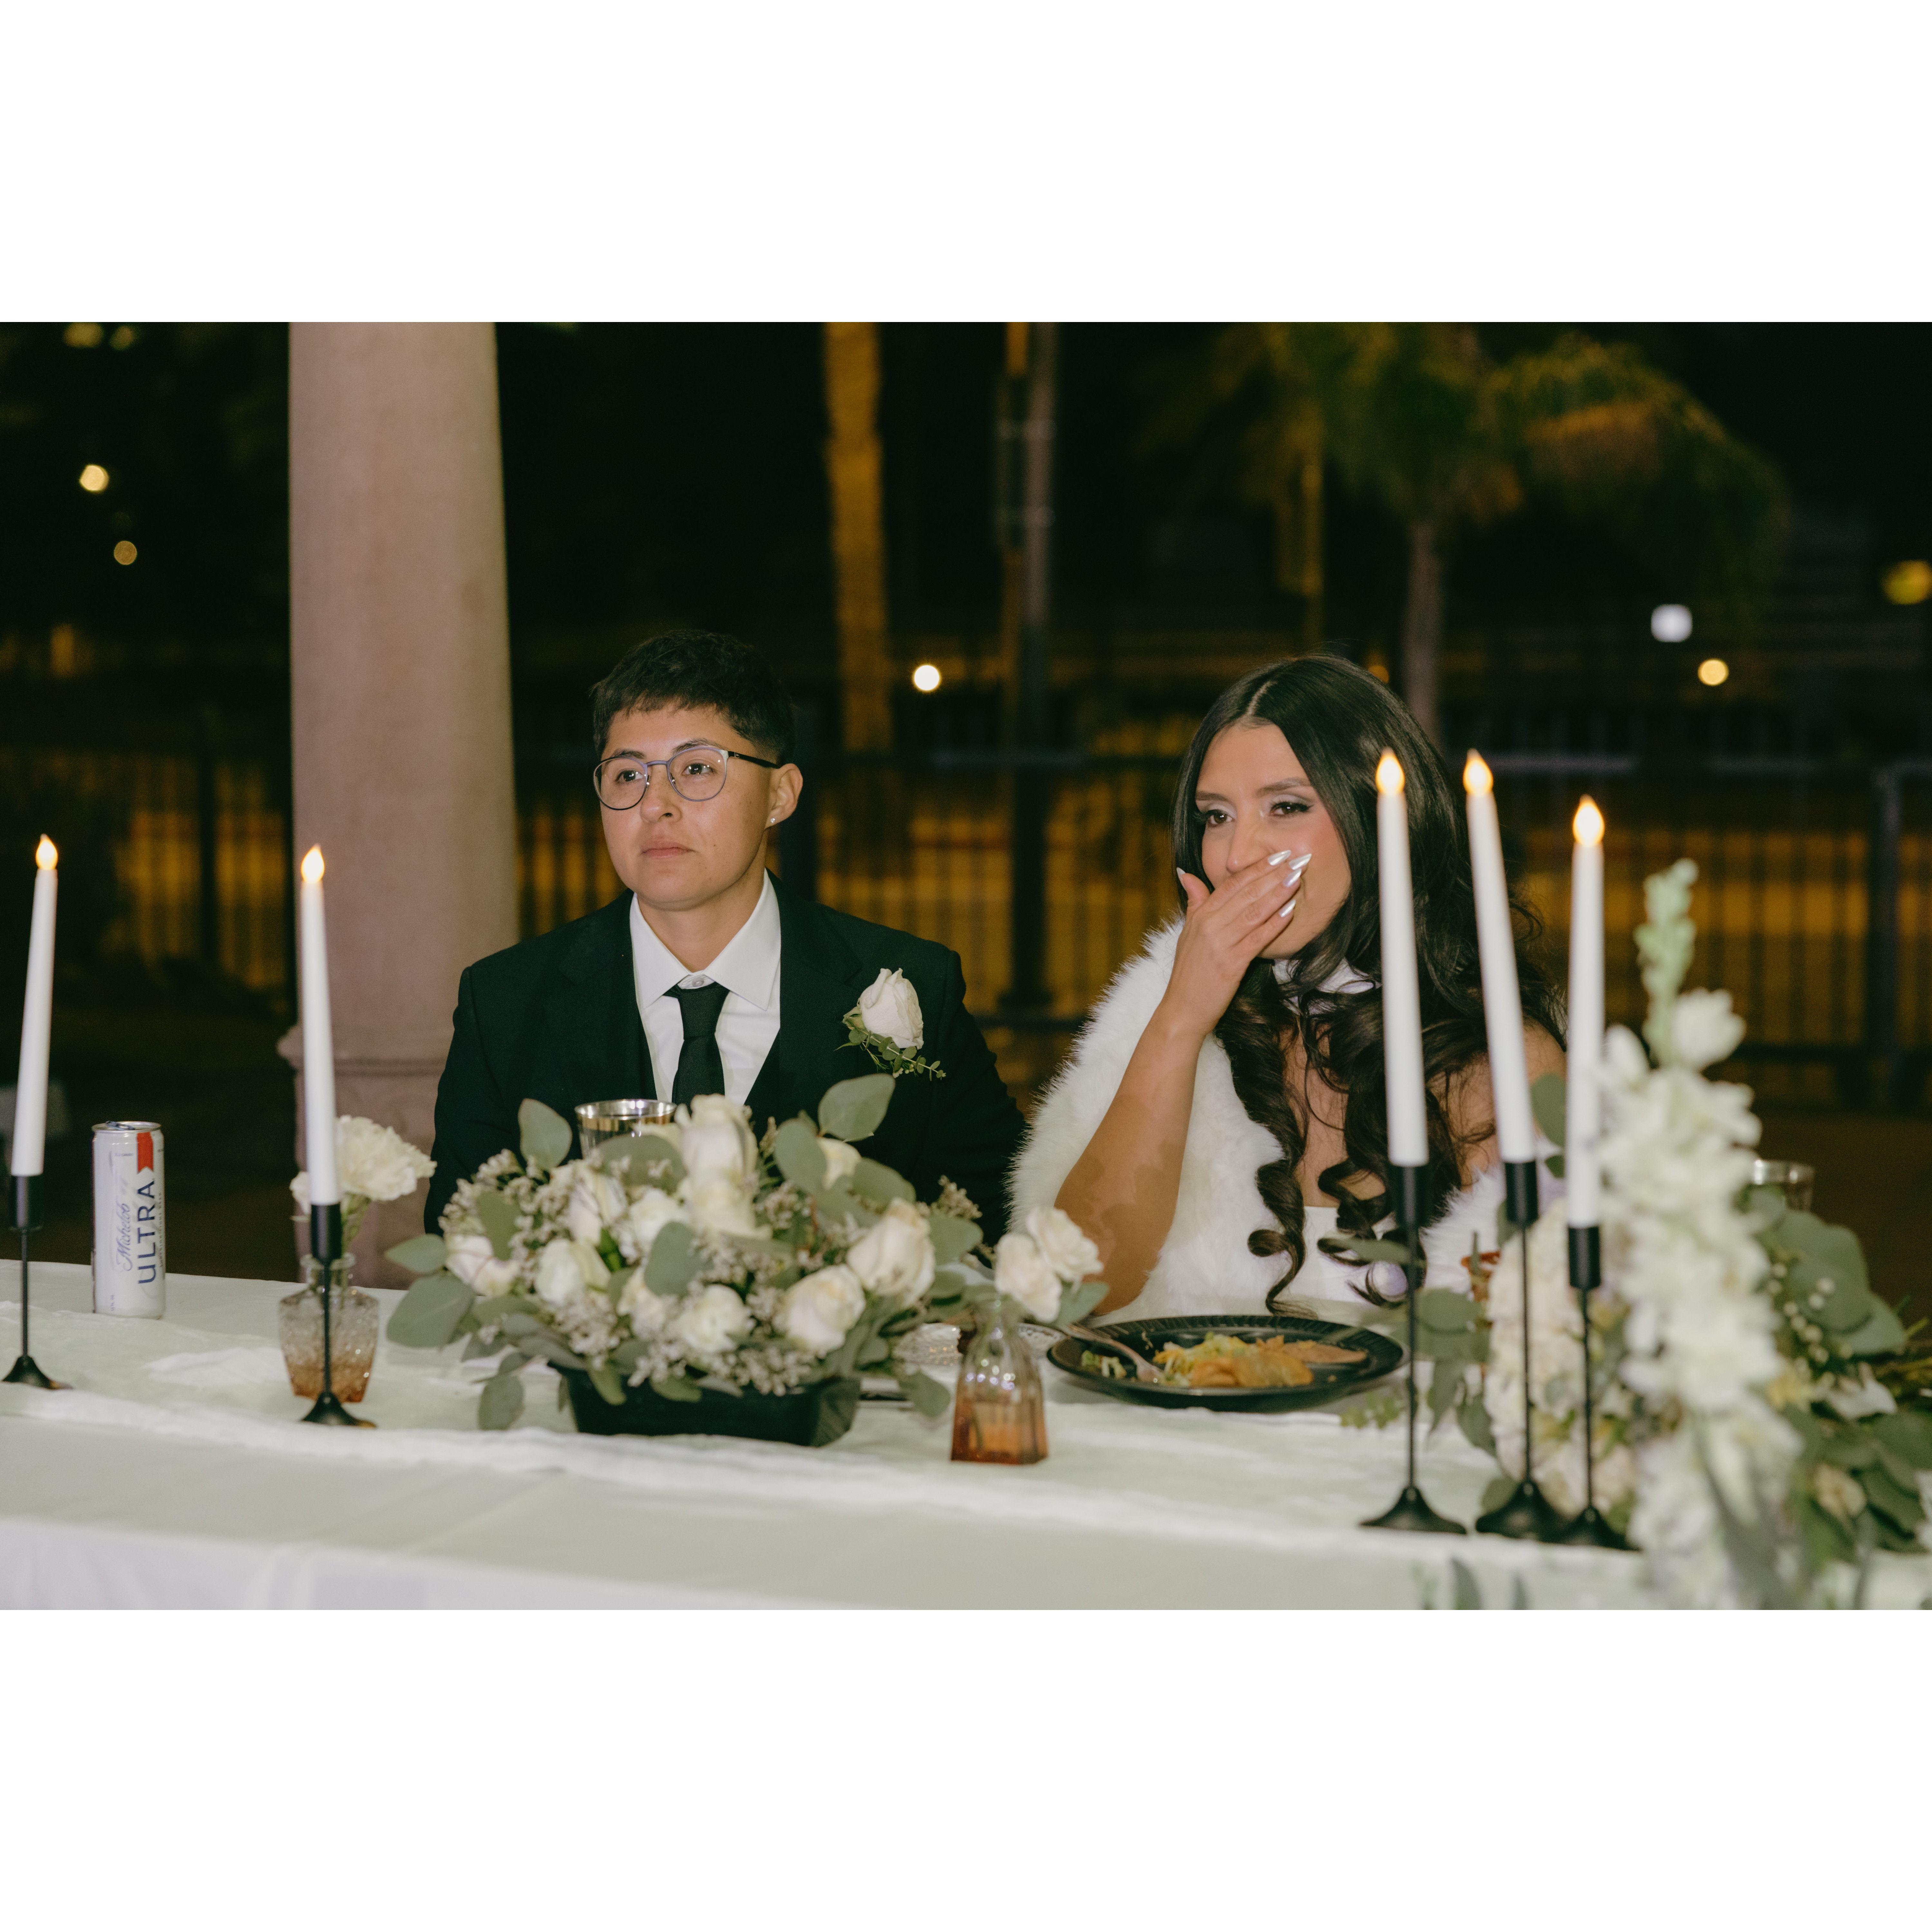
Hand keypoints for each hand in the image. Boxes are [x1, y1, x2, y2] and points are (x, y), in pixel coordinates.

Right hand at [1156, 851, 1309, 1041]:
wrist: (1182, 1009)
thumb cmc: (1188, 973)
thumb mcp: (1188, 933)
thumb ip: (1194, 902)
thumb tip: (1187, 874)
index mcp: (1201, 915)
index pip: (1232, 884)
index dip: (1256, 868)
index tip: (1278, 855)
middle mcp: (1210, 925)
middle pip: (1246, 893)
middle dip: (1273, 874)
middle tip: (1297, 859)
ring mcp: (1221, 943)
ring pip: (1253, 911)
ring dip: (1277, 893)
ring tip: (1297, 877)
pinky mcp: (1232, 963)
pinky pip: (1257, 938)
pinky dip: (1275, 923)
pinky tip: (1290, 911)